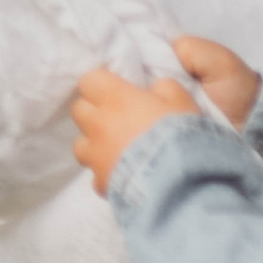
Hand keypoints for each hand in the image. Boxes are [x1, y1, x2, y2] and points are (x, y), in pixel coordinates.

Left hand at [69, 36, 255, 193]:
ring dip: (94, 143)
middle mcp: (99, 125)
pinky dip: (105, 174)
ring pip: (80, 145)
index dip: (102, 83)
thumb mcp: (182, 101)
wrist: (179, 183)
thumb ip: (164, 87)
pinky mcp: (101, 183)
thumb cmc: (181, 136)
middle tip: (118, 116)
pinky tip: (123, 175)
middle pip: (80, 110)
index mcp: (116, 98)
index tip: (116, 89)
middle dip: (94, 110)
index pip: (90, 79)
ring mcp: (96, 156)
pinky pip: (95, 176)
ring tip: (116, 148)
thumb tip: (154, 89)